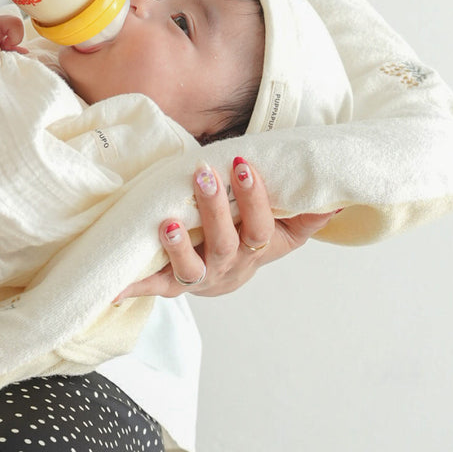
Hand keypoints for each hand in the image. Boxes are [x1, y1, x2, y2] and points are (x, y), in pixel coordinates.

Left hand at [115, 155, 338, 300]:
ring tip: (167, 223)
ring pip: (192, 269)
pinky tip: (115, 288)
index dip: (254, 196)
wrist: (228, 278)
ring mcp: (200, 276)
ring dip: (179, 248)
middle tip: (203, 174)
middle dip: (215, 208)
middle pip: (225, 242)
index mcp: (256, 248)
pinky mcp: (172, 285)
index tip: (241, 163)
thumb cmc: (253, 242)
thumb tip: (338, 197)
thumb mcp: (286, 231)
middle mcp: (229, 265)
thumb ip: (308, 214)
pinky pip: (154, 287)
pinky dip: (135, 287)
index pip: (259, 223)